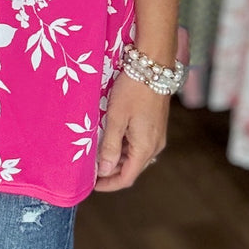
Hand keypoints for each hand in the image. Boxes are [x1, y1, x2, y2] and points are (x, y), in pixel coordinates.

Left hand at [93, 73, 168, 191]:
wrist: (154, 64)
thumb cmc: (133, 89)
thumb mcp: (116, 117)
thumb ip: (109, 146)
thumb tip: (104, 171)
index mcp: (145, 148)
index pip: (126, 178)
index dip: (109, 184)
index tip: (91, 183)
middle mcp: (155, 146)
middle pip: (132, 168)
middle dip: (111, 170)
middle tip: (90, 166)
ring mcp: (157, 135)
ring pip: (135, 156)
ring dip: (117, 157)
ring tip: (97, 151)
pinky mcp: (156, 125)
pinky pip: (140, 144)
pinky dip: (125, 146)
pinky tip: (111, 137)